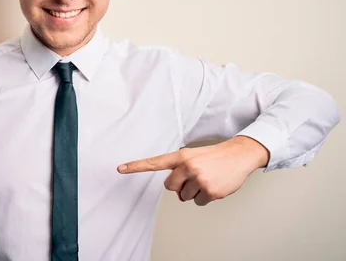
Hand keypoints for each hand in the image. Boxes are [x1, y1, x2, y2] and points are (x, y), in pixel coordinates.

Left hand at [117, 136, 269, 205]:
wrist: (238, 155)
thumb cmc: (214, 156)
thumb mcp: (193, 156)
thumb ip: (179, 168)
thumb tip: (173, 188)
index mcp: (181, 156)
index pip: (154, 162)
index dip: (136, 166)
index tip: (120, 168)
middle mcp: (188, 166)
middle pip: (170, 187)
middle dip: (180, 186)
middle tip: (194, 177)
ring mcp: (199, 179)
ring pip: (184, 197)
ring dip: (194, 192)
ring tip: (207, 179)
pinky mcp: (210, 191)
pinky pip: (198, 202)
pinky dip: (205, 198)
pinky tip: (214, 186)